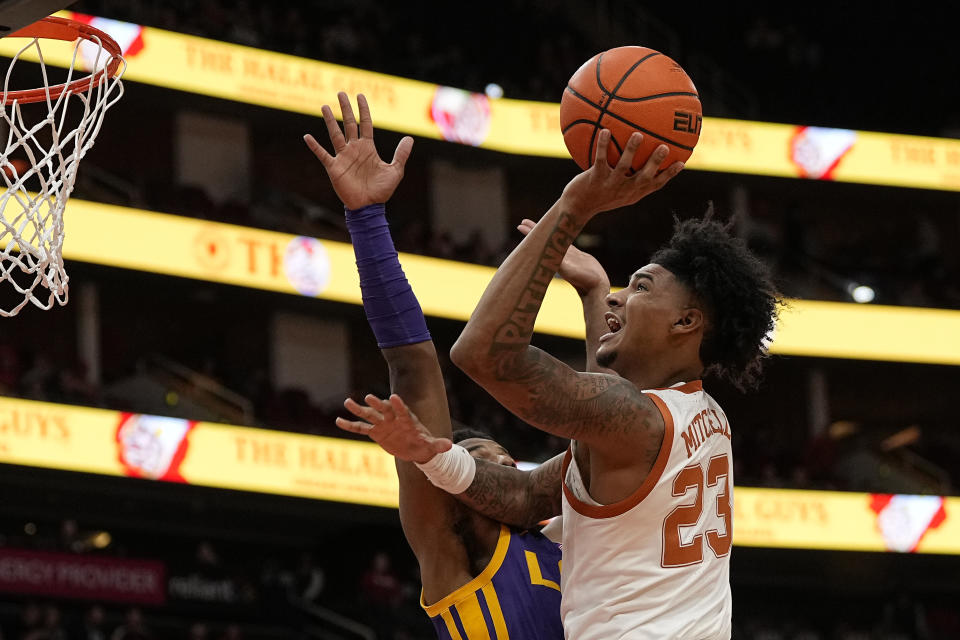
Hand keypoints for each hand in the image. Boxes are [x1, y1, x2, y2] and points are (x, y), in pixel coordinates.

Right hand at [303, 92, 413, 209]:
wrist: (369, 207)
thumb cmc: (382, 191)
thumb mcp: (395, 170)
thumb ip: (401, 154)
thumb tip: (410, 138)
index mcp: (368, 148)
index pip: (365, 124)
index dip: (363, 110)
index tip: (360, 95)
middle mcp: (355, 149)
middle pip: (349, 124)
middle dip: (345, 109)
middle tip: (340, 93)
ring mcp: (343, 157)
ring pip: (335, 134)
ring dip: (330, 121)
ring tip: (324, 106)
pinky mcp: (334, 168)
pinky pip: (322, 154)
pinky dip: (315, 146)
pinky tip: (307, 136)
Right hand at [336, 393, 451, 463]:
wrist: (415, 448)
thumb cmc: (424, 444)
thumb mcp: (431, 445)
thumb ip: (438, 444)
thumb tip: (449, 446)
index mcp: (407, 419)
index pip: (403, 410)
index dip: (399, 404)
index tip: (393, 397)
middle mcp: (393, 419)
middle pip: (384, 409)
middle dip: (377, 404)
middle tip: (369, 397)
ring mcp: (382, 424)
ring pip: (369, 415)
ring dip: (359, 409)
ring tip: (347, 402)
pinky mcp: (375, 432)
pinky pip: (361, 428)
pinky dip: (350, 425)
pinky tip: (339, 421)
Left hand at [517, 218, 608, 296]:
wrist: (595, 287)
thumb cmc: (584, 281)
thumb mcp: (571, 272)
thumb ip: (562, 265)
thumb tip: (552, 258)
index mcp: (555, 257)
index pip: (539, 242)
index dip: (530, 233)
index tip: (520, 226)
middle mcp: (559, 255)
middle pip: (544, 239)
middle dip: (533, 230)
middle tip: (523, 222)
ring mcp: (567, 255)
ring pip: (554, 240)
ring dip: (546, 232)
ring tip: (537, 225)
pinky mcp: (576, 255)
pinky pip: (565, 243)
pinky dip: (560, 236)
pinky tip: (557, 232)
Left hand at [560, 130, 683, 218]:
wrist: (577, 207)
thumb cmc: (600, 195)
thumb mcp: (619, 191)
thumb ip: (632, 178)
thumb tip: (642, 158)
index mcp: (634, 193)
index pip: (655, 185)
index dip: (669, 175)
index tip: (682, 162)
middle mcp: (625, 190)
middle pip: (643, 177)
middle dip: (655, 163)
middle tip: (664, 148)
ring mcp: (610, 184)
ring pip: (623, 167)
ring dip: (631, 151)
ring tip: (637, 135)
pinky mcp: (595, 178)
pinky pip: (600, 159)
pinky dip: (603, 145)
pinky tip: (604, 130)